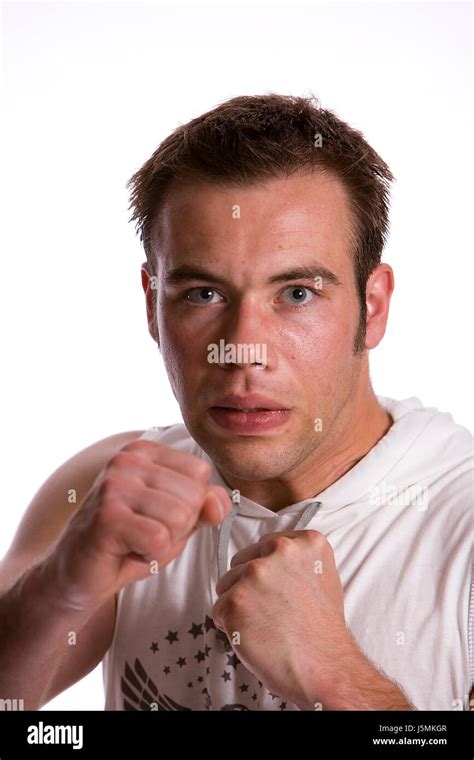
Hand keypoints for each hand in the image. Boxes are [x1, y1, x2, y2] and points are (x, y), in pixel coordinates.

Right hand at [44, 439, 230, 611]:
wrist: (77, 576)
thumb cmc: (130, 543)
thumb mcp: (177, 521)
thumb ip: (204, 507)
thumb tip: (219, 502)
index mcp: (144, 451)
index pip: (200, 473)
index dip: (190, 506)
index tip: (157, 517)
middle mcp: (126, 459)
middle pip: (193, 495)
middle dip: (178, 528)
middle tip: (143, 534)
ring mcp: (114, 485)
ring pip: (180, 517)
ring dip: (164, 543)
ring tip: (135, 542)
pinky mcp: (106, 516)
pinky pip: (159, 539)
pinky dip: (149, 556)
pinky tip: (126, 552)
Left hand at [212, 529, 361, 709]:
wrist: (325, 668)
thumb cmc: (322, 633)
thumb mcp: (323, 577)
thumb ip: (297, 561)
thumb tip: (270, 558)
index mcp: (305, 541)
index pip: (263, 547)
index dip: (267, 574)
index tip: (277, 591)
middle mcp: (280, 549)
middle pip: (241, 563)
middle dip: (248, 587)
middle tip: (271, 612)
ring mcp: (256, 573)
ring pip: (226, 586)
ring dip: (239, 606)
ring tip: (266, 625)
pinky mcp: (237, 599)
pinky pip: (218, 610)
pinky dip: (230, 626)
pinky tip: (255, 636)